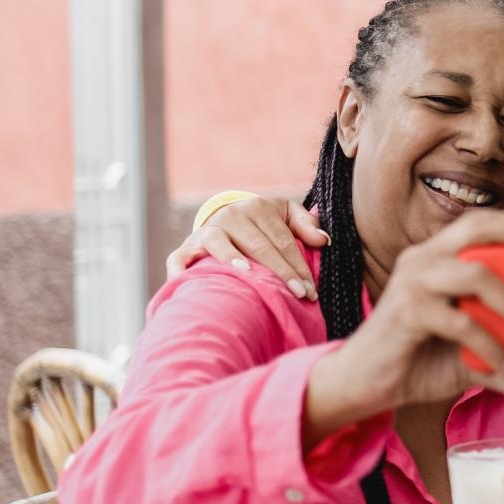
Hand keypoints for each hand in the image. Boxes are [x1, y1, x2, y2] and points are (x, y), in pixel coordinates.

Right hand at [166, 195, 328, 300]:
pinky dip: (181, 268)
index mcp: (259, 208)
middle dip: (280, 272)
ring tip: (248, 275)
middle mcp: (232, 215)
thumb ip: (305, 224)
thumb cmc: (263, 224)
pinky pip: (180, 258)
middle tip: (297, 295)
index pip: (284, 240)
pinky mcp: (187, 246)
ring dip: (231, 258)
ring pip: (220, 243)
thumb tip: (324, 240)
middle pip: (259, 246)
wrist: (224, 220)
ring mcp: (207, 230)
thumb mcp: (286, 215)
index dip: (298, 265)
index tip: (311, 290)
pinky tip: (187, 280)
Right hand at [303, 209, 503, 444]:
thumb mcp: (476, 361)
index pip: (491, 225)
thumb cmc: (419, 362)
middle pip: (482, 227)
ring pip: (477, 274)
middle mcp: (426, 257)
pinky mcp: (406, 311)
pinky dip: (492, 346)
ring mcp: (414, 280)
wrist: (361, 388)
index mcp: (444, 256)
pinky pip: (460, 322)